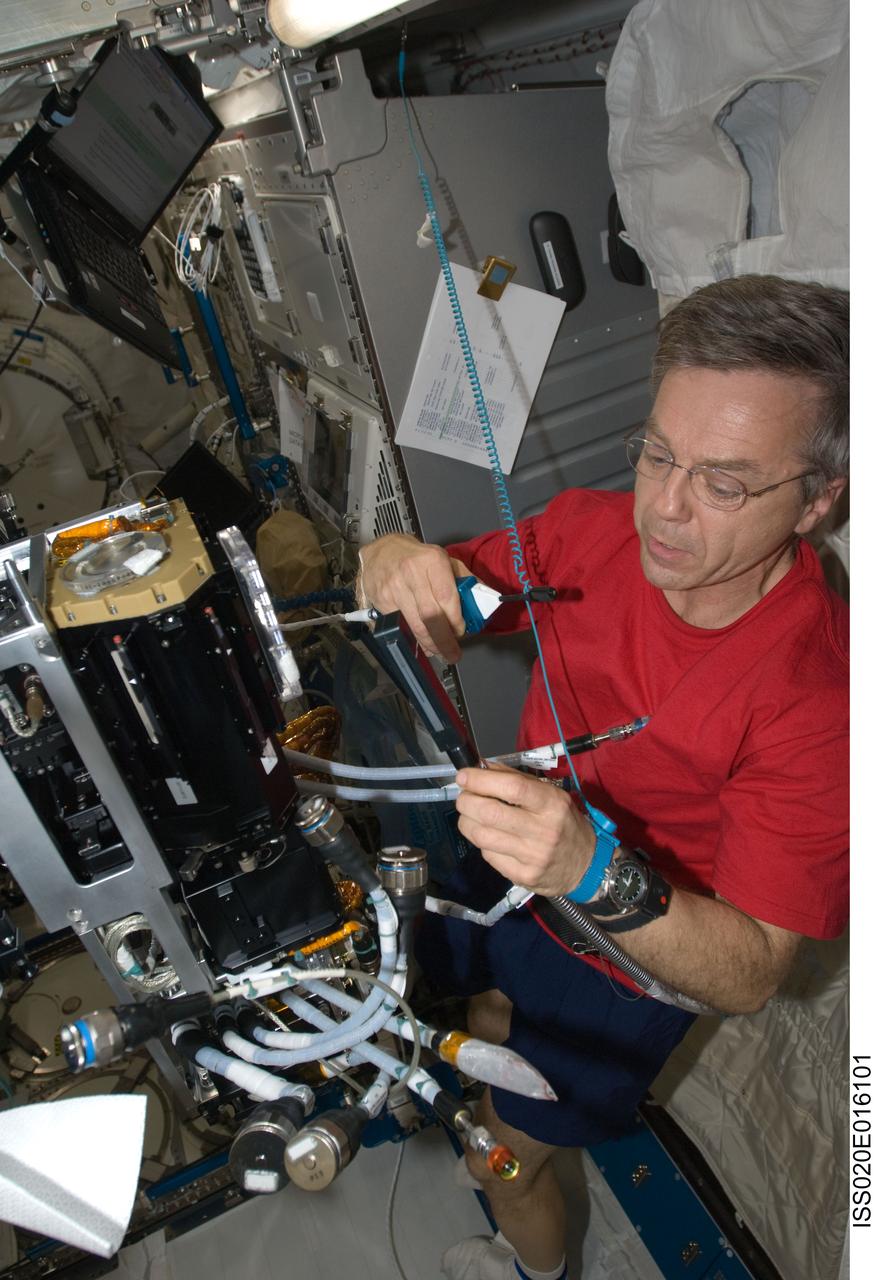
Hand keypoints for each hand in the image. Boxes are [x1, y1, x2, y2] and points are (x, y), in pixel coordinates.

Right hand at [357, 533, 471, 661]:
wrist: (382, 551)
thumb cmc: (417, 557)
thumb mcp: (444, 559)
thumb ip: (464, 579)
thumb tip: (483, 601)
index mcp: (433, 561)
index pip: (447, 597)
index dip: (455, 620)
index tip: (461, 632)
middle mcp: (412, 573)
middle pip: (431, 615)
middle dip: (444, 640)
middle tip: (452, 654)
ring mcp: (394, 588)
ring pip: (415, 625)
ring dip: (430, 643)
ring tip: (439, 652)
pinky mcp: (381, 600)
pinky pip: (401, 625)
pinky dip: (413, 637)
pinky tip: (422, 642)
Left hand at [454, 764, 595, 896]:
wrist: (586, 865)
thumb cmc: (564, 823)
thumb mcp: (550, 795)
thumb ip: (517, 779)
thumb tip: (481, 767)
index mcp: (552, 804)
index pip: (512, 788)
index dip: (482, 780)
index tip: (464, 776)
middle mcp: (544, 830)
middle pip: (491, 813)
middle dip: (466, 801)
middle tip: (463, 797)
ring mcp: (533, 856)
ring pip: (482, 836)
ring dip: (467, 822)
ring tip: (470, 816)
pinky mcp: (523, 876)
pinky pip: (488, 855)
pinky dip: (481, 842)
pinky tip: (489, 837)